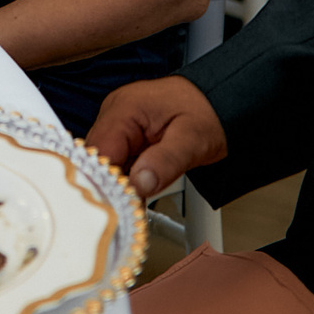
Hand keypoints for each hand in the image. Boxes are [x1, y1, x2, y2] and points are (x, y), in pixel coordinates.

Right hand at [85, 76, 225, 201]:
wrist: (219, 101)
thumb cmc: (208, 113)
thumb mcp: (193, 139)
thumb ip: (166, 161)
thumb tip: (139, 183)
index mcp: (125, 108)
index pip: (98, 151)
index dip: (103, 181)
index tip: (116, 206)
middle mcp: (114, 114)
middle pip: (94, 159)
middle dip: (107, 187)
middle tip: (123, 212)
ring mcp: (117, 125)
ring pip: (101, 164)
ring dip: (115, 186)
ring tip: (129, 207)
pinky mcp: (124, 137)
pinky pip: (115, 163)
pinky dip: (123, 181)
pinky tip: (132, 197)